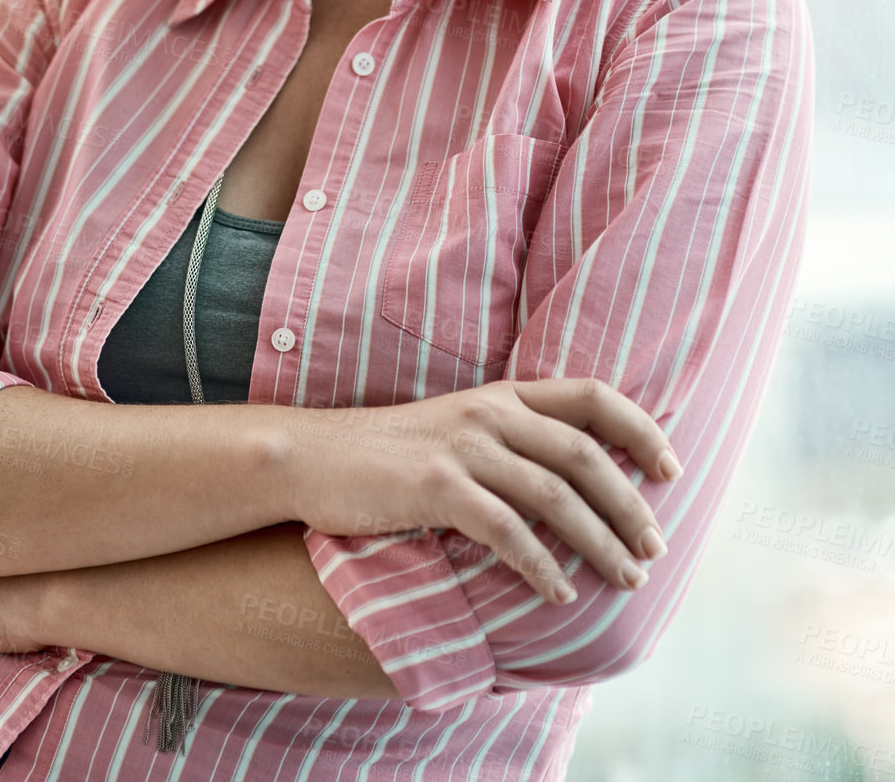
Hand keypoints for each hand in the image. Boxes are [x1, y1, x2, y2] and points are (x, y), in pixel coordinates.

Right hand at [277, 377, 680, 605]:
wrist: (313, 456)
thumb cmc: (390, 455)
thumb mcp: (458, 430)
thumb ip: (511, 443)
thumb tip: (573, 486)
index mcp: (503, 394)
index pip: (591, 395)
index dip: (640, 428)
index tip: (673, 468)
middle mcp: (490, 412)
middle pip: (584, 453)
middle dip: (630, 503)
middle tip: (656, 546)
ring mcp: (463, 446)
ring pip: (555, 496)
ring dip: (599, 542)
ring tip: (626, 579)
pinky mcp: (436, 486)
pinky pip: (506, 530)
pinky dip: (540, 564)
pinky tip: (559, 592)